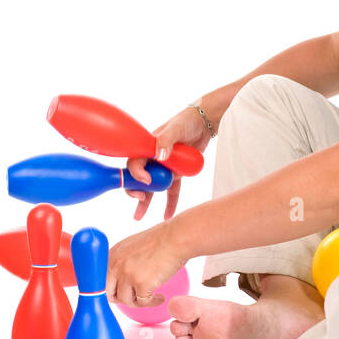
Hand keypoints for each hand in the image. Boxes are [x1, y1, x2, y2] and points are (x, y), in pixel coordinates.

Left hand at [106, 220, 187, 306]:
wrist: (177, 237)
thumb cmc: (160, 241)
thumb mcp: (132, 247)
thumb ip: (121, 262)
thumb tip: (117, 281)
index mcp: (112, 254)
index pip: (100, 279)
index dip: (108, 289)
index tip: (117, 294)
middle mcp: (116, 264)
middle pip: (107, 293)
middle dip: (119, 299)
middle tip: (132, 298)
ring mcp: (128, 274)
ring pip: (126, 300)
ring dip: (139, 302)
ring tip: (150, 297)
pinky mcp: (141, 283)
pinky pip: (143, 302)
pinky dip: (152, 302)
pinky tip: (160, 297)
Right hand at [126, 105, 213, 220]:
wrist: (204, 124)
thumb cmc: (186, 121)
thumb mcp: (175, 128)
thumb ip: (165, 140)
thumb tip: (159, 156)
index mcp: (147, 147)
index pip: (134, 162)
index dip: (136, 173)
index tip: (146, 180)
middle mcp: (152, 159)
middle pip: (138, 178)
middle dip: (135, 190)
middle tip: (140, 198)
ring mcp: (163, 168)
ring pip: (153, 188)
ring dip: (146, 203)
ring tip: (138, 217)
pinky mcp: (176, 174)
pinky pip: (172, 191)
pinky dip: (170, 203)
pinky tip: (167, 216)